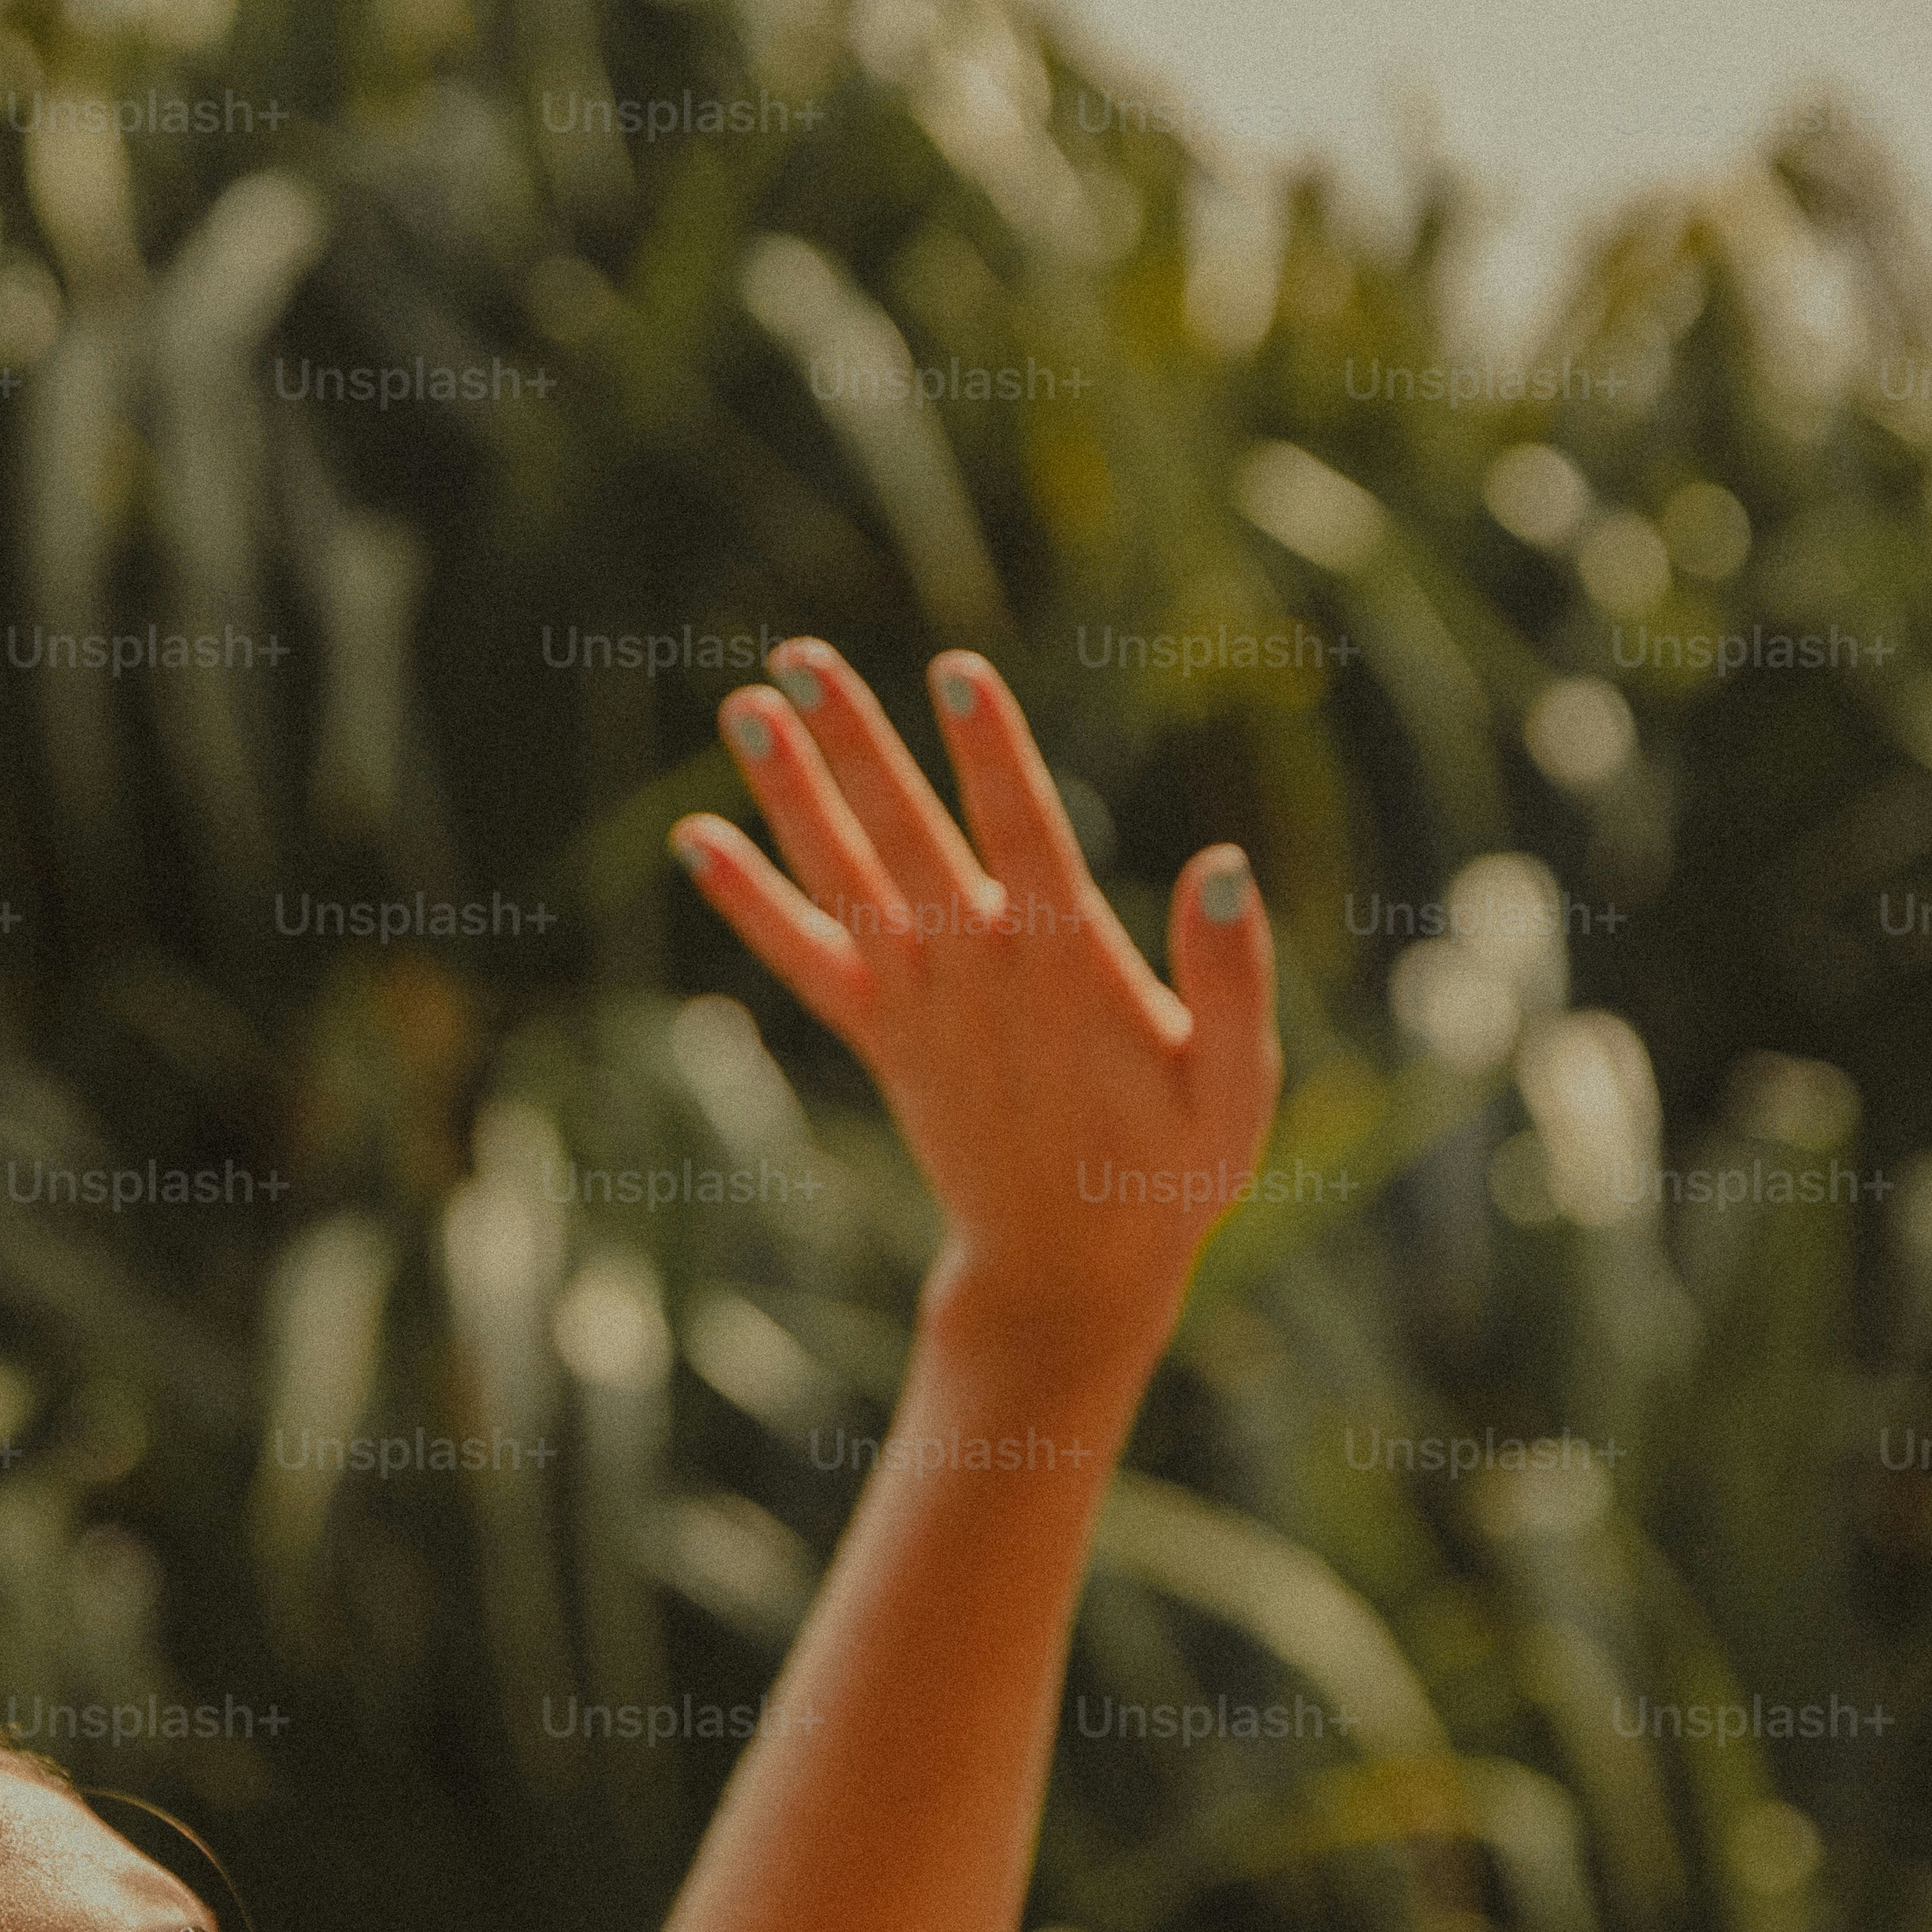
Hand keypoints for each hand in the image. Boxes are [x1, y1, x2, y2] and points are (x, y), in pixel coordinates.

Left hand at [669, 640, 1281, 1388]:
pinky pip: (805, 961)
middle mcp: (977, 977)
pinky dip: (749, 903)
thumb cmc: (1169, 1171)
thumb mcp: (1236, 1086)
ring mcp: (919, 1007)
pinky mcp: (883, 1037)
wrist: (1068, 1274)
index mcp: (1070, 973)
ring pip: (844, 884)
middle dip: (855, 746)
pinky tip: (695, 839)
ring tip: (742, 707)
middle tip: (799, 657)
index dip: (992, 755)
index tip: (954, 672)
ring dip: (790, 795)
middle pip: (906, 841)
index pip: (1026, 840)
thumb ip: (1233, 977)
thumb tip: (1225, 863)